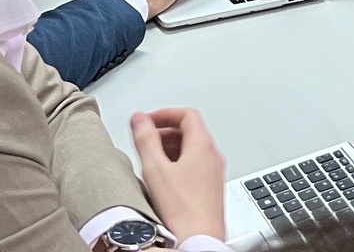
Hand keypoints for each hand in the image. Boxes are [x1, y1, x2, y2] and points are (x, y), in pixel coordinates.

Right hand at [130, 107, 225, 242]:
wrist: (199, 241)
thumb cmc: (183, 211)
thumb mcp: (155, 169)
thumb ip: (146, 140)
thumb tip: (139, 118)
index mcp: (203, 146)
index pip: (187, 115)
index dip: (165, 113)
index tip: (148, 120)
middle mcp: (213, 157)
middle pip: (190, 131)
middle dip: (165, 131)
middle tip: (146, 139)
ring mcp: (214, 173)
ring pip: (192, 149)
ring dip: (170, 148)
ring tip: (151, 160)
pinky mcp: (211, 189)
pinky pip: (195, 166)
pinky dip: (178, 163)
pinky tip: (163, 180)